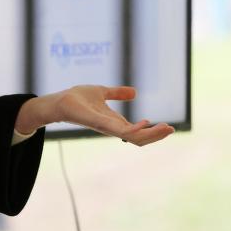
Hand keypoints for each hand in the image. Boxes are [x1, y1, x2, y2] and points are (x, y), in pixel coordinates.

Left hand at [16, 85, 174, 146]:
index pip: (138, 132)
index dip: (153, 132)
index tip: (167, 127)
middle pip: (139, 139)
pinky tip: (144, 123)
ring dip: (150, 135)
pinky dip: (134, 130)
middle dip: (156, 136)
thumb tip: (135, 92)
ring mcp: (107, 128)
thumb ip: (117, 93)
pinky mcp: (100, 124)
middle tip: (171, 129)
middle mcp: (112, 128)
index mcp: (115, 122)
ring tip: (165, 128)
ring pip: (133, 138)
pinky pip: (120, 131)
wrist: (59, 101)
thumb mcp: (102, 92)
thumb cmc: (76, 98)